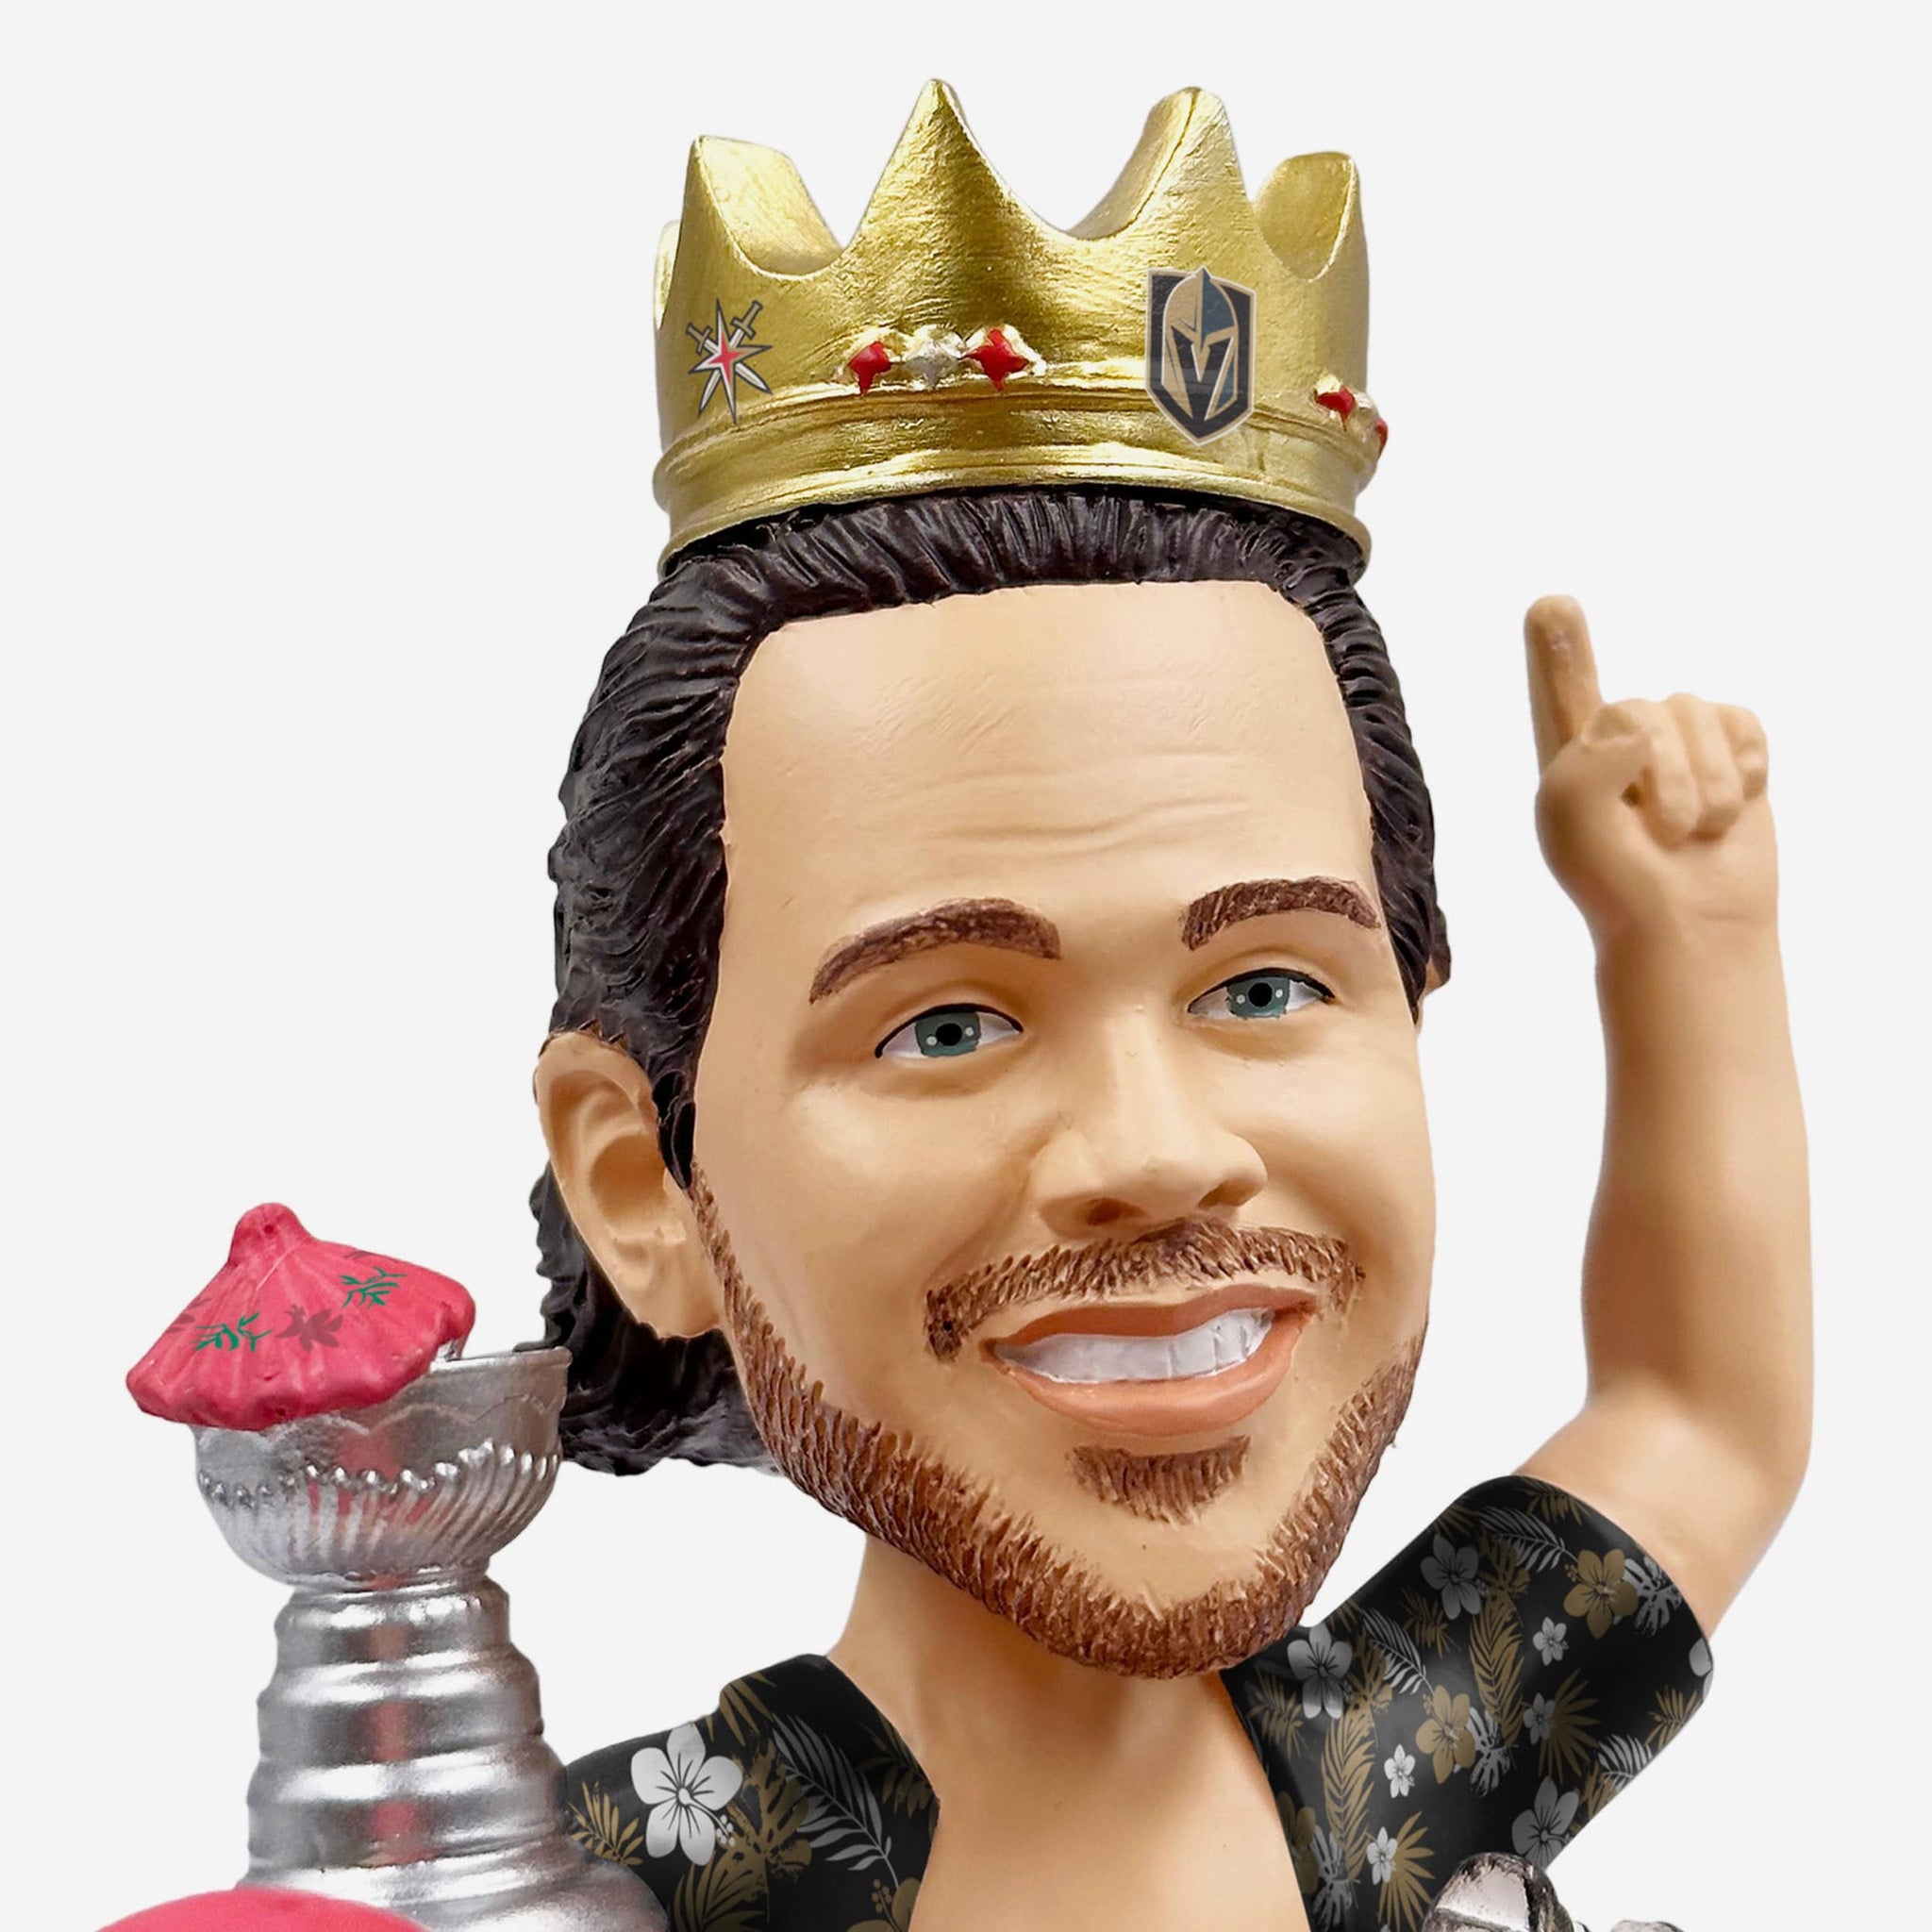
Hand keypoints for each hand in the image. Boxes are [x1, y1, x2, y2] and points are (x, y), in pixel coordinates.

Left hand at [1525, 595, 1775, 941]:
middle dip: (1660, 781)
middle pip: (1640, 710)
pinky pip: (1745, 725)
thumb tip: (1643, 726)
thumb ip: (1588, 762)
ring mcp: (1678, 738)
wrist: (1690, 925)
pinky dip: (1744, 773)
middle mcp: (1619, 734)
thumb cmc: (1618, 881)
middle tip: (1656, 835)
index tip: (1550, 604)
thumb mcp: (1573, 823)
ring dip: (1704, 788)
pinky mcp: (1732, 747)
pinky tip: (1730, 808)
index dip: (1558, 646)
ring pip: (1696, 714)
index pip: (1558, 687)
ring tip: (1689, 831)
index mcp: (1567, 751)